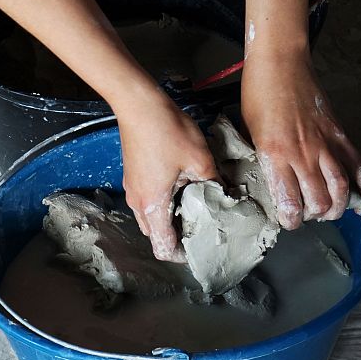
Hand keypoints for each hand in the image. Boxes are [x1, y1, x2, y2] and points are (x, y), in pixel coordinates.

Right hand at [116, 90, 219, 261]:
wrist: (139, 104)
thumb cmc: (166, 131)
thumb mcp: (200, 160)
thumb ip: (214, 184)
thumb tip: (228, 196)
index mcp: (153, 205)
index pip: (162, 247)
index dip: (180, 255)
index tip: (198, 250)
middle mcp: (138, 202)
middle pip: (154, 235)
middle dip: (175, 237)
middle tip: (200, 229)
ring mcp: (133, 188)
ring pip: (150, 217)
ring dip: (168, 219)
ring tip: (193, 209)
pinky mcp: (133, 175)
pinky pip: (147, 201)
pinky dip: (162, 204)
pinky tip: (181, 188)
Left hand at [242, 46, 360, 229]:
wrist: (280, 63)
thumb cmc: (257, 94)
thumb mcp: (248, 131)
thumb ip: (261, 157)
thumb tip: (265, 178)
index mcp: (275, 154)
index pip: (289, 201)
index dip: (291, 219)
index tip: (288, 221)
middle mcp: (302, 153)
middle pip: (319, 200)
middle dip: (315, 216)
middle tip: (309, 216)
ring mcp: (324, 144)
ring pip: (340, 187)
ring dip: (338, 205)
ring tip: (331, 211)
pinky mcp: (338, 133)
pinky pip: (356, 164)